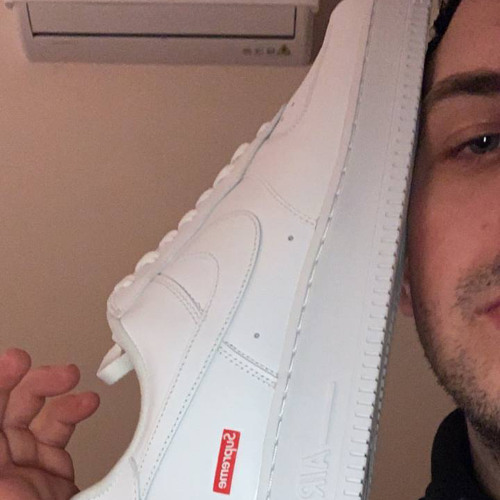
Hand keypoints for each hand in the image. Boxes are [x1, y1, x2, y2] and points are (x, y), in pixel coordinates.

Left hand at [0, 348, 99, 499]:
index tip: (15, 360)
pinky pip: (60, 428)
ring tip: (70, 376)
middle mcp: (1, 460)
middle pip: (6, 404)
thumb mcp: (3, 488)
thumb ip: (1, 441)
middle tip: (38, 364)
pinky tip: (87, 402)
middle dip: (27, 379)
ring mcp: (24, 464)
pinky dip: (75, 410)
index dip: (0, 380)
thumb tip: (20, 404)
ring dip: (53, 387)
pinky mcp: (51, 468)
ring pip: (34, 411)